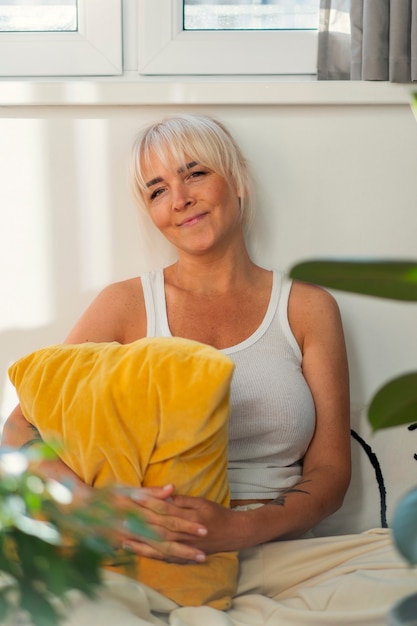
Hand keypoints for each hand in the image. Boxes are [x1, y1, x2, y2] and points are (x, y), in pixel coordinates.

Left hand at [123, 492, 243, 561]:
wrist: (234, 534)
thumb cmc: (217, 515)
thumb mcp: (202, 502)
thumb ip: (182, 501)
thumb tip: (164, 496)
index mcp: (190, 517)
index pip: (165, 509)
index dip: (149, 502)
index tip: (133, 495)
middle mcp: (185, 534)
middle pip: (158, 527)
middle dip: (138, 521)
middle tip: (120, 515)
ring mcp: (184, 548)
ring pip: (158, 544)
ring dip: (139, 540)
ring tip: (122, 536)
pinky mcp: (183, 557)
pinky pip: (163, 557)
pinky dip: (149, 554)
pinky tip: (135, 550)